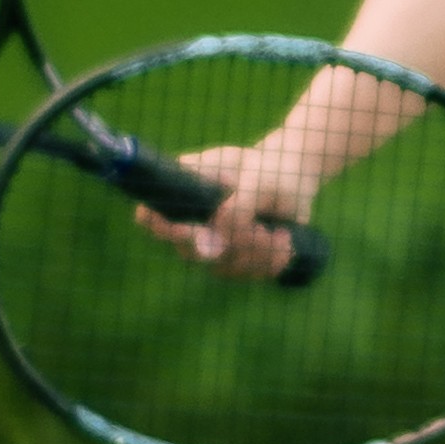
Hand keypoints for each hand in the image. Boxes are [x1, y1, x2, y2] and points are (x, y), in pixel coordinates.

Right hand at [136, 127, 318, 279]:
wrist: (294, 180)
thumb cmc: (270, 169)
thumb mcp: (260, 180)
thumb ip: (240, 204)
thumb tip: (219, 234)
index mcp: (185, 189)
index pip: (150, 215)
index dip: (158, 227)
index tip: (189, 229)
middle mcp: (191, 221)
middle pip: (187, 251)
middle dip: (229, 245)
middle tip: (261, 232)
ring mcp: (211, 244)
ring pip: (220, 268)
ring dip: (255, 254)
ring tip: (277, 233)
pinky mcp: (234, 260)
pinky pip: (244, 274)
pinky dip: (268, 262)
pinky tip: (283, 242)